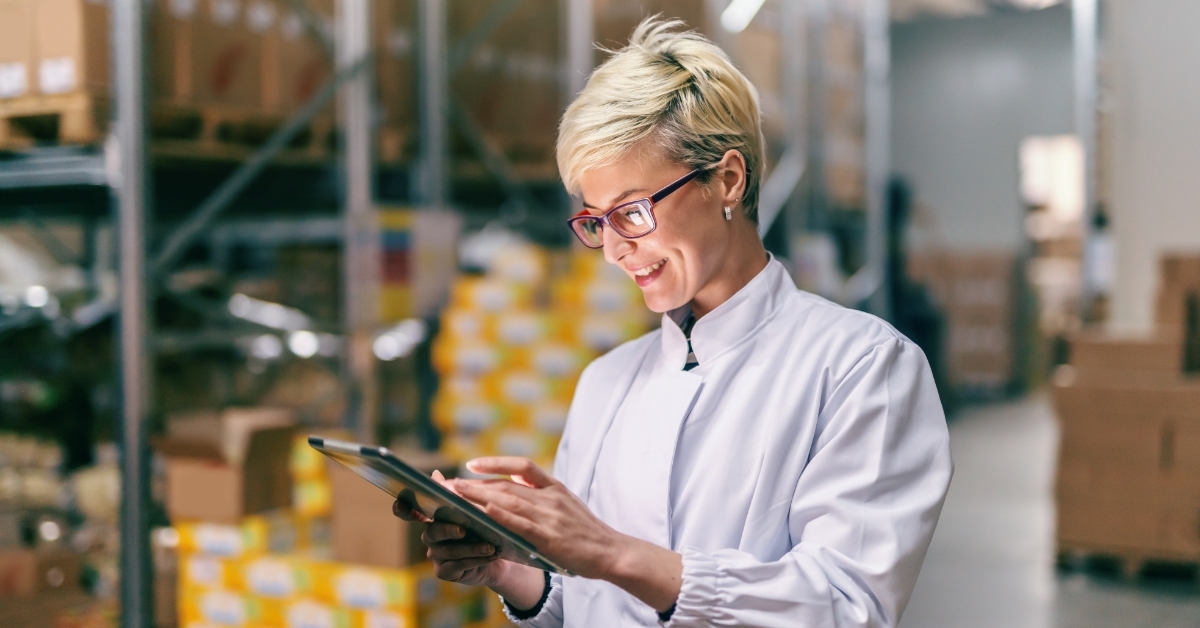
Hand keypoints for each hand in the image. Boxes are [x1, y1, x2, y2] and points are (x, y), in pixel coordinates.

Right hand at [393, 470, 505, 586]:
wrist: (497, 555)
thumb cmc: (482, 529)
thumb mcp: (473, 510)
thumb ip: (454, 495)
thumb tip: (435, 474)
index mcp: (433, 518)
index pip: (410, 512)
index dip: (403, 508)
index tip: (401, 504)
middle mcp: (430, 537)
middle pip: (433, 532)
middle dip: (449, 530)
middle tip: (463, 529)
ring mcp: (435, 556)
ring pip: (450, 551)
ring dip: (472, 548)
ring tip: (490, 545)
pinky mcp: (444, 571)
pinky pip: (459, 565)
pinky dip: (476, 560)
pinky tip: (490, 556)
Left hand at [447, 457, 624, 579]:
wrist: (611, 551)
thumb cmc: (587, 531)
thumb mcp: (567, 503)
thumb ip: (543, 495)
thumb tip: (515, 489)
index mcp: (555, 487)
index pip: (521, 466)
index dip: (495, 463)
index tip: (472, 465)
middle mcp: (550, 497)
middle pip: (506, 485)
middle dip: (475, 484)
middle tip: (449, 483)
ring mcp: (550, 516)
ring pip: (508, 501)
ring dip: (479, 496)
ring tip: (455, 494)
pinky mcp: (549, 537)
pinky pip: (520, 524)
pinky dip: (501, 515)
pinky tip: (484, 511)